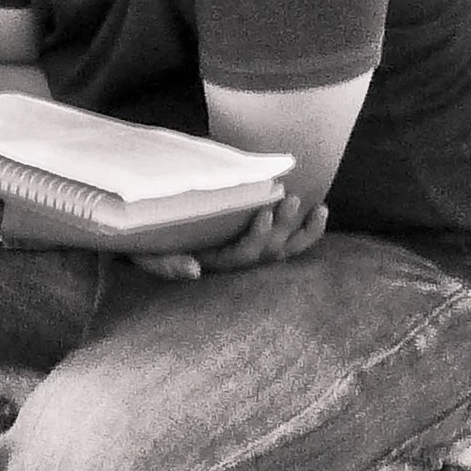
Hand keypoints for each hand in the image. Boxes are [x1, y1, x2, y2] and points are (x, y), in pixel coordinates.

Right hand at [137, 193, 329, 282]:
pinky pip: (290, 242)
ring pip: (285, 250)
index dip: (256, 236)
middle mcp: (238, 262)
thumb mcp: (148, 255)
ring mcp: (252, 252)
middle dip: (282, 226)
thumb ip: (166, 264)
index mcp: (215, 263)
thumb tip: (194, 271)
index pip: (241, 256)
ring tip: (316, 208)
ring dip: (302, 231)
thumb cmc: (149, 242)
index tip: (262, 212)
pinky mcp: (260, 240)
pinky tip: (321, 211)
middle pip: (268, 251)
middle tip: (291, 199)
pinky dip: (307, 230)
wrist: (150, 233)